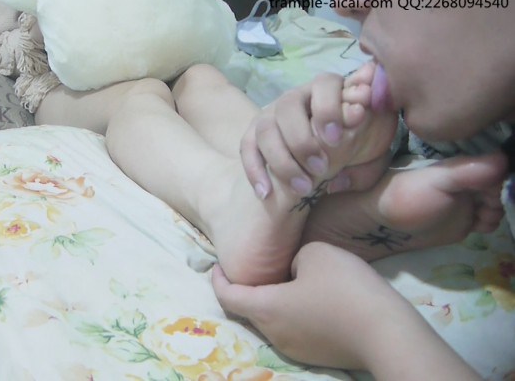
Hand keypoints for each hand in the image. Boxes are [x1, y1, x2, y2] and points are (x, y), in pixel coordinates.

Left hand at [211, 242, 480, 378]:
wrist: (388, 333)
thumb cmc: (346, 288)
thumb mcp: (314, 253)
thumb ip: (292, 257)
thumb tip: (293, 271)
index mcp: (265, 309)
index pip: (227, 296)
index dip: (218, 279)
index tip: (219, 265)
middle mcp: (273, 333)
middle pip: (248, 309)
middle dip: (246, 288)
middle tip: (255, 267)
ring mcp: (295, 348)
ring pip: (271, 320)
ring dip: (271, 301)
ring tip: (286, 278)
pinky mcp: (316, 355)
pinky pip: (293, 329)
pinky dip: (291, 312)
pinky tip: (311, 297)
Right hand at [241, 63, 391, 197]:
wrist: (336, 158)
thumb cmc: (359, 146)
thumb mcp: (376, 146)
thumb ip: (372, 139)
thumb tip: (351, 133)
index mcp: (328, 90)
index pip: (323, 85)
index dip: (328, 107)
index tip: (336, 138)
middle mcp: (296, 97)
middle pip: (287, 106)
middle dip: (302, 139)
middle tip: (321, 169)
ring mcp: (272, 115)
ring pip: (265, 128)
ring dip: (282, 159)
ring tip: (303, 188)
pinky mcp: (255, 136)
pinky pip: (246, 148)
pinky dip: (254, 170)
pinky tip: (266, 193)